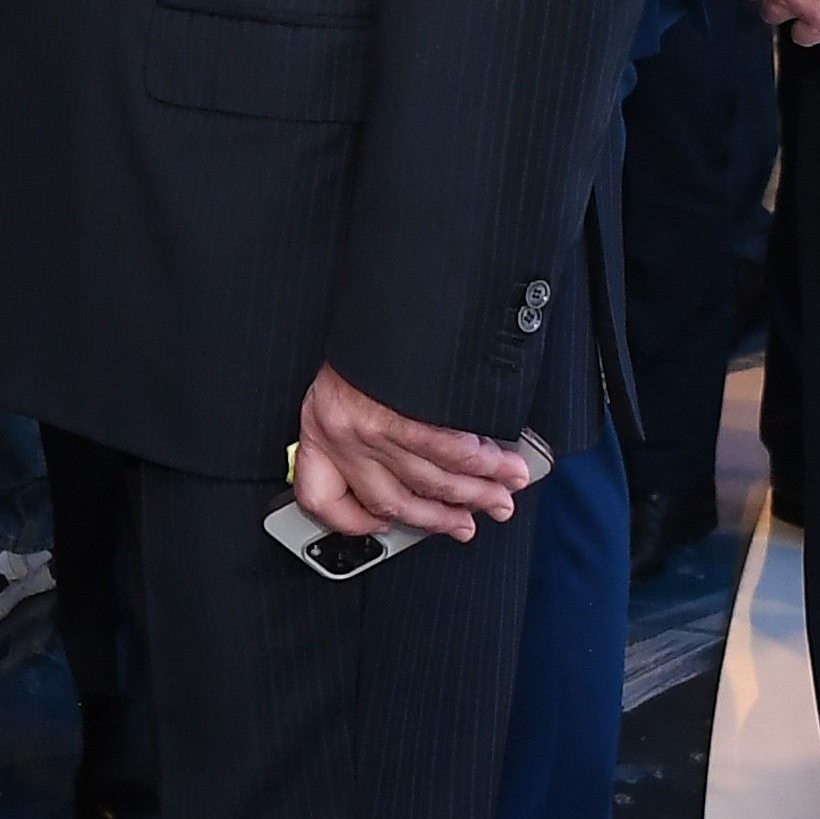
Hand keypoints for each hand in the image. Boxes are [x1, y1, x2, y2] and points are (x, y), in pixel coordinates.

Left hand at [289, 361, 541, 544]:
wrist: (380, 294)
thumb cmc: (367, 340)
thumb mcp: (341, 382)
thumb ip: (358, 425)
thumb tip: (405, 462)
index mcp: (318, 431)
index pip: (322, 497)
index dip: (353, 522)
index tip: (381, 524)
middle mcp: (342, 436)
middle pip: (395, 501)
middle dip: (442, 516)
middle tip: (472, 519)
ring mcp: (371, 428)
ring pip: (431, 480)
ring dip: (475, 492)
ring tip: (501, 495)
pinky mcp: (401, 415)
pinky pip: (449, 452)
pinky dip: (482, 463)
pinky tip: (501, 465)